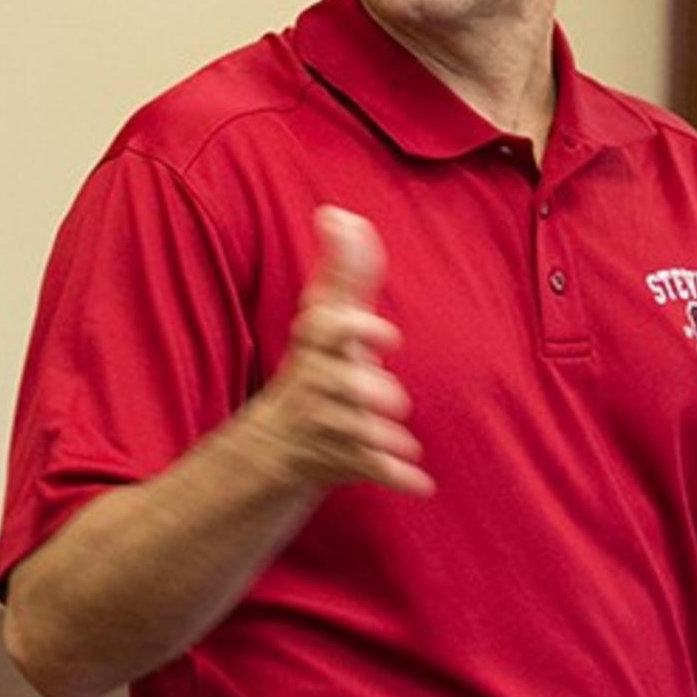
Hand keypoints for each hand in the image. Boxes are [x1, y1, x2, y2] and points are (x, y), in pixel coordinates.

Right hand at [235, 206, 430, 494]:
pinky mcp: (336, 464)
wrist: (275, 446)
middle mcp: (314, 387)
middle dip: (370, 394)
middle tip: (394, 401)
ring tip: (406, 445)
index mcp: (316, 349)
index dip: (357, 331)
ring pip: (354, 433)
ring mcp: (322, 428)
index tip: (388, 336)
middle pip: (341, 386)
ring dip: (383, 440)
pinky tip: (421, 484)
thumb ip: (342, 271)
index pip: (327, 330)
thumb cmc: (315, 369)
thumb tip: (339, 213)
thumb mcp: (323, 321)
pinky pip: (367, 472)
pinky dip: (394, 478)